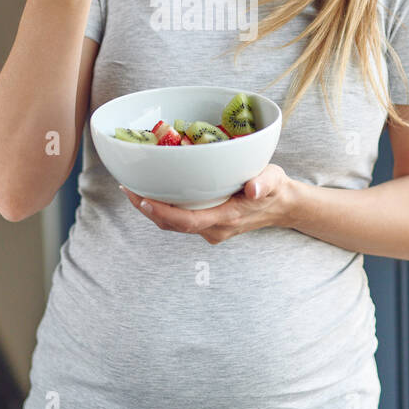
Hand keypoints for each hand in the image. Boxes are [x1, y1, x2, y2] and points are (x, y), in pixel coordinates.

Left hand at [120, 164, 295, 244]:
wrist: (281, 207)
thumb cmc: (275, 189)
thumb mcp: (274, 180)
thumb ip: (264, 183)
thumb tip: (253, 189)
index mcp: (227, 217)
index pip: (188, 221)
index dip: (164, 214)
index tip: (143, 201)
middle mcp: (215, 227)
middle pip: (173, 224)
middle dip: (147, 209)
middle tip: (127, 187)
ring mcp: (210, 228)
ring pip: (173, 223)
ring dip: (151, 209)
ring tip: (131, 187)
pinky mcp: (207, 223)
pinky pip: (180, 219)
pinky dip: (163, 207)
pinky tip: (150, 191)